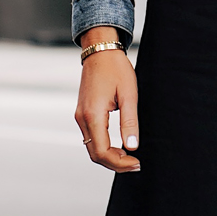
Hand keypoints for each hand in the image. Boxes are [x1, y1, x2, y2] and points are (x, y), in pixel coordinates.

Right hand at [75, 28, 139, 172]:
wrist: (99, 51)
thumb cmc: (115, 68)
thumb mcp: (129, 95)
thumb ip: (130, 122)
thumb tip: (132, 146)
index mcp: (93, 115)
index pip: (102, 151)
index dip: (120, 163)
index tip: (136, 162)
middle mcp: (82, 118)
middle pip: (95, 154)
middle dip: (115, 163)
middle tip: (135, 164)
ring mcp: (80, 116)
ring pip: (91, 148)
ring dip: (109, 157)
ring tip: (129, 157)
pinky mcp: (82, 114)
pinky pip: (91, 138)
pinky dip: (104, 147)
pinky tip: (118, 146)